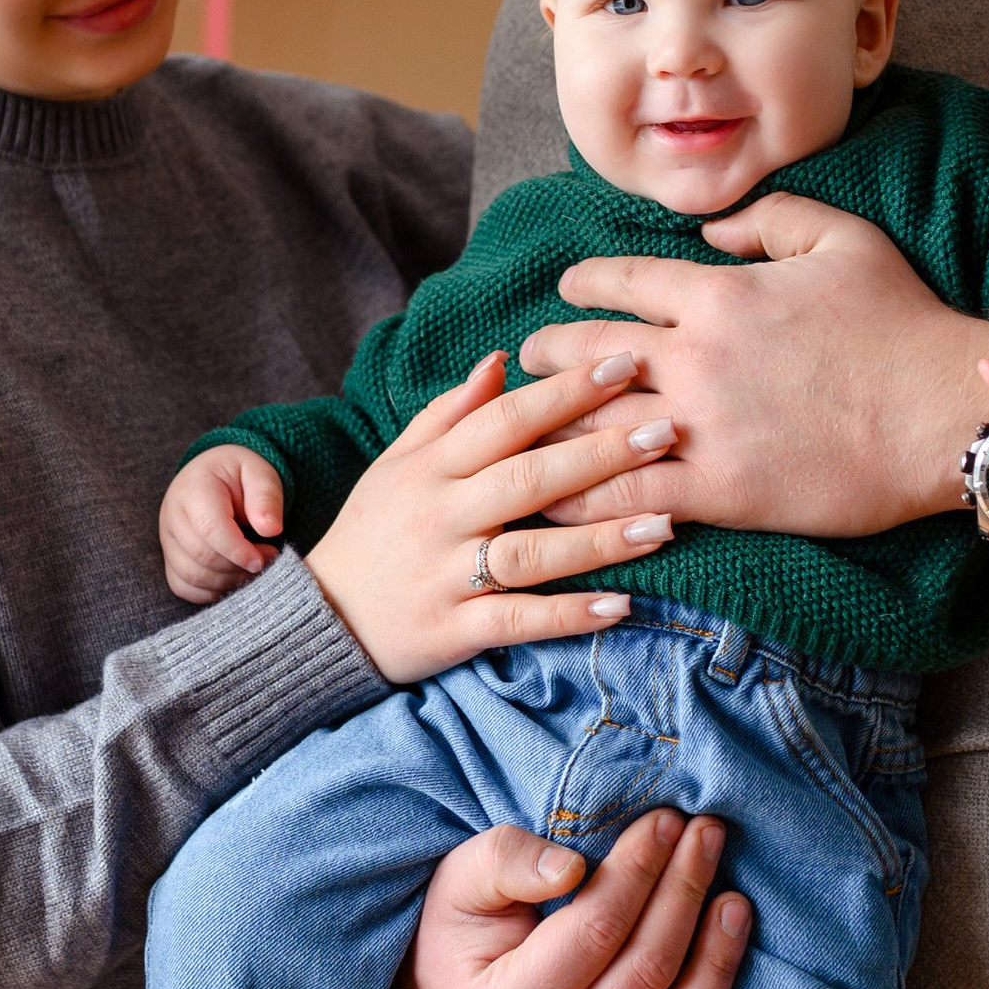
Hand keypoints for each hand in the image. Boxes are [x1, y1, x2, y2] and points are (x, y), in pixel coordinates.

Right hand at [160, 446, 285, 602]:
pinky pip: (182, 586)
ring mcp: (168, 538)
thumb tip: (271, 529)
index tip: (263, 558)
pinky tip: (233, 577)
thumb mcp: (260, 473)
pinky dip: (210, 591)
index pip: (210, 528)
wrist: (216, 476)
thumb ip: (266, 498)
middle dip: (238, 566)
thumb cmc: (240, 476)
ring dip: (227, 580)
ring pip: (191, 575)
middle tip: (267, 557)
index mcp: (194, 488)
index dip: (238, 550)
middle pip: (201, 556)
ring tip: (252, 567)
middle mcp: (173, 514)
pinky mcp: (169, 557)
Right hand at [303, 352, 683, 688]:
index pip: (507, 418)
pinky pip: (519, 620)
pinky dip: (568, 616)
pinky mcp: (454, 629)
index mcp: (432, 467)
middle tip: (669, 431)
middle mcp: (441, 515)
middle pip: (529, 477)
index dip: (567, 391)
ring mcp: (448, 573)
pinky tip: (621, 607)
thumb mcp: (398, 464)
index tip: (626, 364)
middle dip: (602, 452)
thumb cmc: (373, 532)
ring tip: (666, 524)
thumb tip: (501, 359)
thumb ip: (450, 413)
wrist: (320, 620)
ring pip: (533, 551)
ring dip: (601, 539)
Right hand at [410, 810, 747, 988]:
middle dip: (684, 893)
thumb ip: (508, 862)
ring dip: (717, 965)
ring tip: (735, 902)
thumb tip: (573, 868)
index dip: (641, 869)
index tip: (667, 819)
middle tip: (707, 834)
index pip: (599, 929)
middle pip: (647, 972)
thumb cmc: (456, 929)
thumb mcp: (462, 880)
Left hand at [521, 193, 988, 541]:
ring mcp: (701, 425)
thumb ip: (771, 219)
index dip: (583, 283)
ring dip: (549, 428)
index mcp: (719, 292)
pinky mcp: (717, 489)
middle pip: (587, 352)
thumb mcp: (844, 240)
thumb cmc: (904, 323)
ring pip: (591, 425)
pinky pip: (625, 497)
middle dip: (547, 353)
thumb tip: (711, 224)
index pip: (622, 280)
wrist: (942, 413)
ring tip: (526, 432)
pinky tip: (556, 503)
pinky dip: (583, 500)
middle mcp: (695, 356)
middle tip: (531, 358)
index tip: (565, 289)